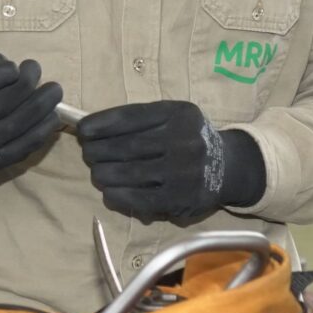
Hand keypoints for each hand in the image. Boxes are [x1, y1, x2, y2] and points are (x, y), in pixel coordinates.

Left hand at [76, 100, 265, 225]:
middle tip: (87, 154)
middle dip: (98, 151)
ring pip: (129, 173)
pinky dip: (118, 196)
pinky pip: (139, 199)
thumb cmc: (189, 138)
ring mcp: (183, 171)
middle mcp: (183, 140)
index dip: (102, 123)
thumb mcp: (173, 117)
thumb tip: (91, 128)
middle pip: (126, 146)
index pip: (131, 117)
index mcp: (178, 114)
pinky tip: (109, 192)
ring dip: (104, 174)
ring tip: (97, 173)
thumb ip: (139, 119)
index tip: (82, 130)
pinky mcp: (180, 198)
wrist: (229, 167)